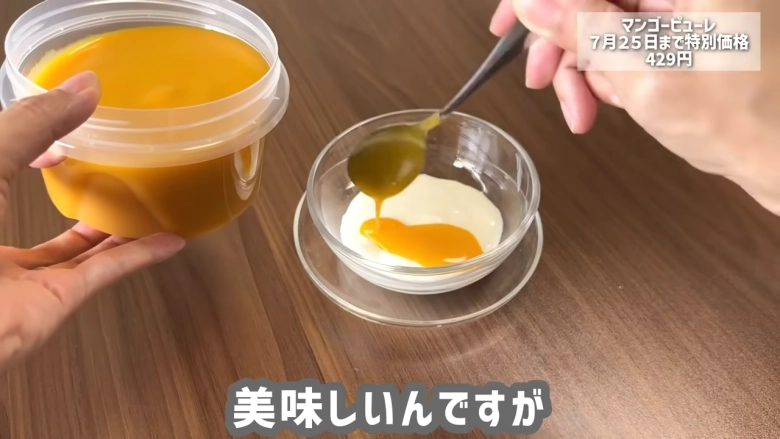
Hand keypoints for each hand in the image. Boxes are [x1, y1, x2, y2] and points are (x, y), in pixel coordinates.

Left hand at [0, 72, 184, 370]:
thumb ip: (32, 124)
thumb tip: (86, 86)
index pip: (8, 169)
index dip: (38, 146)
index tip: (72, 130)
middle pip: (48, 215)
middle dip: (84, 193)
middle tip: (120, 169)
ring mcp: (24, 276)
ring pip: (79, 249)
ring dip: (118, 227)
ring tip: (151, 204)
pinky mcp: (54, 301)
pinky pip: (104, 274)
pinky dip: (140, 256)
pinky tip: (169, 240)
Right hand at [489, 0, 779, 214]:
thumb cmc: (743, 120)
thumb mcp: (646, 73)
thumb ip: (584, 28)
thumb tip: (533, 1)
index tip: (509, 23)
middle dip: (565, 39)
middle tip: (540, 79)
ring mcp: (688, 4)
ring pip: (604, 18)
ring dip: (584, 63)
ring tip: (582, 108)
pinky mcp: (686, 25)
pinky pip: (625, 36)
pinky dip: (607, 69)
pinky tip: (612, 98)